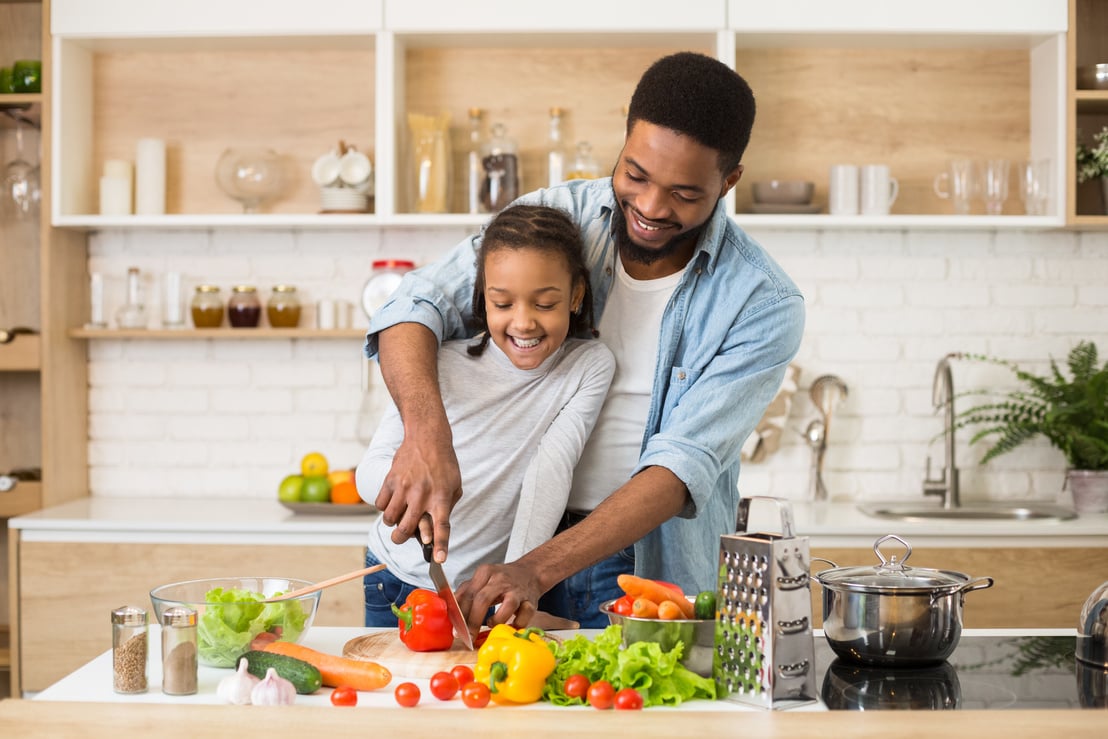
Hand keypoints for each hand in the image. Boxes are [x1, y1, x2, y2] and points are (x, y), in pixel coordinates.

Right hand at [374, 426, 461, 561]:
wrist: (427, 437)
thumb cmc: (444, 464)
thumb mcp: (455, 486)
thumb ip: (446, 508)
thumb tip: (434, 531)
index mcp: (442, 497)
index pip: (442, 527)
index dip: (441, 545)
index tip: (439, 560)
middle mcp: (422, 495)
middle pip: (406, 529)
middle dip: (401, 539)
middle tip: (401, 536)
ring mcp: (404, 487)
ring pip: (389, 519)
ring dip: (392, 523)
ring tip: (398, 515)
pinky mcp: (390, 480)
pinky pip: (379, 504)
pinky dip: (384, 507)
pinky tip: (392, 501)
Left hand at [456, 561, 543, 631]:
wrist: (530, 572)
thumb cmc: (502, 580)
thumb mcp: (482, 580)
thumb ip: (466, 592)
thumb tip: (449, 610)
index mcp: (485, 573)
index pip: (468, 594)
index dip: (460, 614)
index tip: (456, 630)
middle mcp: (501, 579)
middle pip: (483, 599)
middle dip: (473, 621)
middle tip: (468, 636)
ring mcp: (517, 589)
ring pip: (508, 605)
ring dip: (497, 620)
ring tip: (492, 625)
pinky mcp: (531, 600)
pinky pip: (525, 614)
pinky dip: (517, 624)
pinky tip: (511, 626)